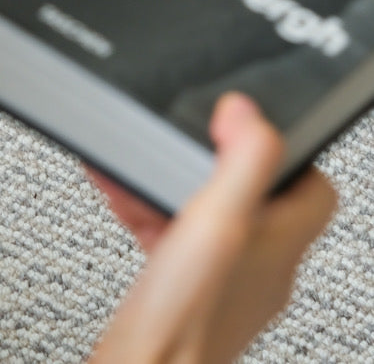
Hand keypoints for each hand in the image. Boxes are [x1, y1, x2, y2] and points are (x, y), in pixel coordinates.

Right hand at [86, 93, 336, 363]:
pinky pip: (170, 234)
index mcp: (279, 246)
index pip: (314, 189)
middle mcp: (256, 266)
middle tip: (180, 141)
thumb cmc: (180, 320)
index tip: (246, 126)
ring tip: (137, 165)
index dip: (288, 150)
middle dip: (208, 157)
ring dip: (169, 179)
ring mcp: (219, 282)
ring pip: (205, 211)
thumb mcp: (217, 222)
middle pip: (251, 193)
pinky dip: (144, 205)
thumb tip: (248, 112)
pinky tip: (119, 193)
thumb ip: (243, 161)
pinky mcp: (181, 292)